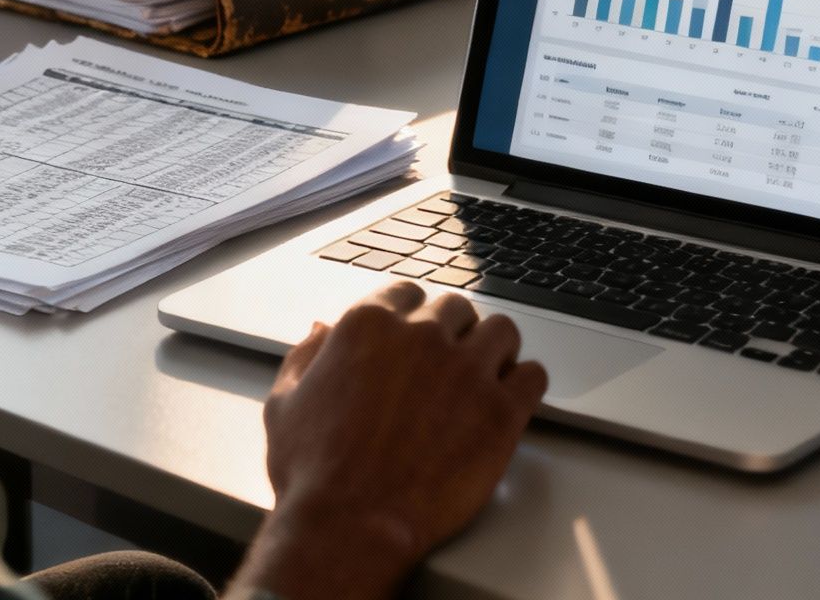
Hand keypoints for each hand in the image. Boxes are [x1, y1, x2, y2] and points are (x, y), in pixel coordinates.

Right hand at [231, 282, 546, 599]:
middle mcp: (422, 337)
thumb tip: (320, 329)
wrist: (351, 526)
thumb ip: (304, 357)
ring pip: (502, 331)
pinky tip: (509, 401)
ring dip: (494, 350)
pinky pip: (534, 375)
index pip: (409, 293)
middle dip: (454, 333)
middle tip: (448, 367)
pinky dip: (524, 384)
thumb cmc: (314, 474)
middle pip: (458, 309)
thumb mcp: (286, 405)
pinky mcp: (501, 411)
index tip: (416, 341)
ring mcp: (466, 371)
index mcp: (370, 326)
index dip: (413, 318)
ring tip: (485, 378)